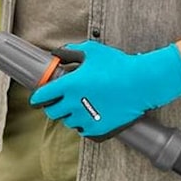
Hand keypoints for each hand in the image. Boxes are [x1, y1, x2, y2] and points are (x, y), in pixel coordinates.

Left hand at [29, 40, 180, 136]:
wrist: (142, 83)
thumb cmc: (117, 65)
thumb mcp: (92, 51)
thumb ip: (70, 52)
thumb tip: (57, 54)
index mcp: (69, 85)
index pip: (42, 96)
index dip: (37, 97)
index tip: (37, 97)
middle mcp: (74, 104)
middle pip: (52, 112)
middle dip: (52, 106)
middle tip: (59, 101)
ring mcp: (86, 118)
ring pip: (67, 121)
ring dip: (69, 115)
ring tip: (78, 106)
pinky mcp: (98, 129)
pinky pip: (82, 130)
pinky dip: (83, 123)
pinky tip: (89, 114)